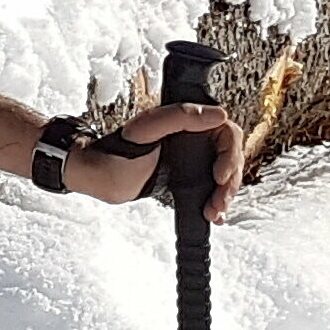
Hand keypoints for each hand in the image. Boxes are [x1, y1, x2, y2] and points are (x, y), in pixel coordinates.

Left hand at [72, 99, 243, 217]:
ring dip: (224, 195)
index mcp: (188, 122)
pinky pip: (210, 189)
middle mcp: (193, 139)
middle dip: (229, 182)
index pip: (227, 133)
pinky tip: (215, 214)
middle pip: (230, 158)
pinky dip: (216, 202)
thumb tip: (218, 115)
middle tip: (219, 200)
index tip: (219, 176)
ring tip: (213, 211)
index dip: (230, 155)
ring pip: (224, 176)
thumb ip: (180, 117)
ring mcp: (192, 160)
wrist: (99, 177)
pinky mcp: (186, 179)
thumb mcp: (146, 129)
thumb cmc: (116, 150)